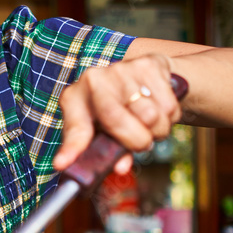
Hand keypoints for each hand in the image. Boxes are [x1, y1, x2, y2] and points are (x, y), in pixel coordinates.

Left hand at [53, 53, 182, 173]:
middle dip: (137, 142)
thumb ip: (110, 151)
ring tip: (149, 122)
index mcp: (75, 99)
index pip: (75, 128)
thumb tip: (121, 168)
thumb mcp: (104, 130)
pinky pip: (168, 106)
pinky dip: (170, 116)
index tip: (61, 165)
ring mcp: (120, 69)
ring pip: (150, 117)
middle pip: (118, 122)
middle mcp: (93, 80)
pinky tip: (159, 107)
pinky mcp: (147, 64)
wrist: (144, 76)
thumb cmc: (117, 109)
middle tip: (142, 143)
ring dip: (157, 130)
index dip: (71, 148)